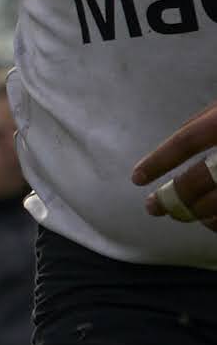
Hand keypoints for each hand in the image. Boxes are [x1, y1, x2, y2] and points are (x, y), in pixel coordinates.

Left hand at [138, 99, 216, 229]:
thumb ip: (204, 123)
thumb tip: (171, 148)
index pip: (189, 140)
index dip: (160, 161)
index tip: (136, 178)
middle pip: (200, 178)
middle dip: (173, 197)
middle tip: (152, 207)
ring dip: (196, 213)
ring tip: (180, 215)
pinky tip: (210, 221)